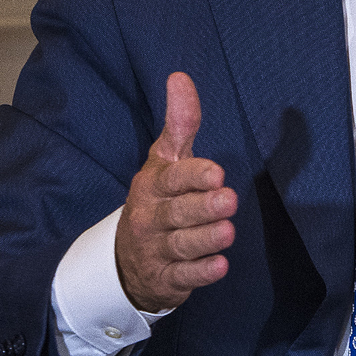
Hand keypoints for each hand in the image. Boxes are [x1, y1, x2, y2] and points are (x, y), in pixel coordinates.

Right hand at [113, 72, 234, 313]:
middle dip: (202, 206)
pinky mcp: (166, 278)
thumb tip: (180, 77)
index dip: (193, 175)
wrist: (127, 259)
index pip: (172, 178)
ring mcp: (156, 249)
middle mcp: (151, 216)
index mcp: (153, 184)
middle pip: (177, 212)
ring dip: (205, 238)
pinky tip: (219, 266)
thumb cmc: (157, 200)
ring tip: (228, 232)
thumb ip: (179, 123)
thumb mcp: (164, 161)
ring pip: (181, 245)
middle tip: (228, 199)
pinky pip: (183, 277)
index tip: (216, 172)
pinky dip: (200, 273)